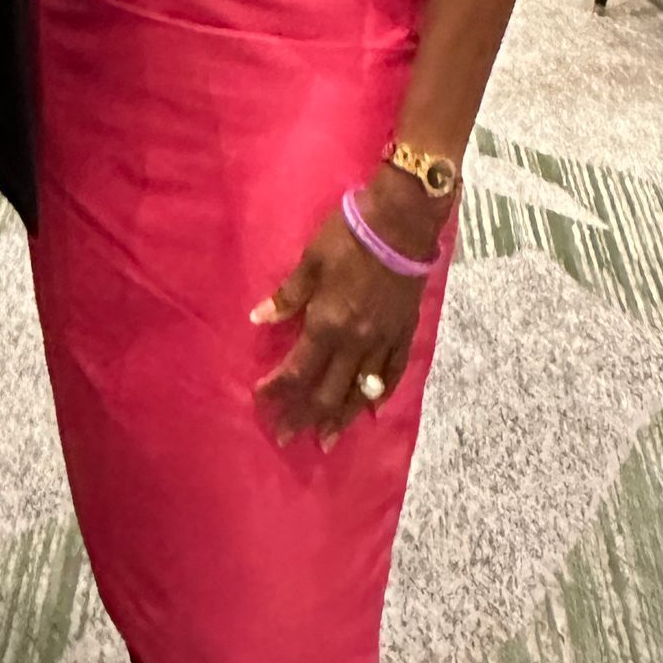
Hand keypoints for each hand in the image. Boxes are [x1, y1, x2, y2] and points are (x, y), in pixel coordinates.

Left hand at [252, 176, 439, 448]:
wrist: (401, 223)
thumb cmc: (348, 236)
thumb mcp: (310, 261)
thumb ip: (288, 296)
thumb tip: (258, 319)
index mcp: (327, 324)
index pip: (297, 370)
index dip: (278, 390)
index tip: (262, 404)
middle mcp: (355, 342)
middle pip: (327, 391)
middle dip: (304, 416)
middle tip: (287, 436)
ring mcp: (383, 341)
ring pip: (360, 391)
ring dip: (340, 418)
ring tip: (326, 440)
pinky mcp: (404, 333)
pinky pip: (393, 374)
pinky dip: (380, 395)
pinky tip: (371, 409)